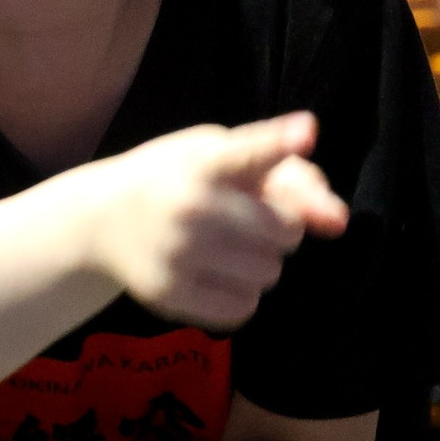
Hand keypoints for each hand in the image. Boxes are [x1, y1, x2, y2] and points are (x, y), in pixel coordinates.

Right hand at [82, 112, 348, 328]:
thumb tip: (339, 222)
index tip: (306, 133)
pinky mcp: (169, 295)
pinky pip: (244, 307)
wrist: (100, 221)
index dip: (280, 143)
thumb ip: (288, 175)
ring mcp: (177, 254)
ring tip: (228, 246)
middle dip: (280, 228)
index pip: (248, 153)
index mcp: (202, 162)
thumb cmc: (178, 179)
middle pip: (285, 231)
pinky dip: (240, 293)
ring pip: (270, 273)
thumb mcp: (219, 154)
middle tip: (249, 219)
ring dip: (261, 263)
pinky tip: (214, 272)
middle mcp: (189, 206)